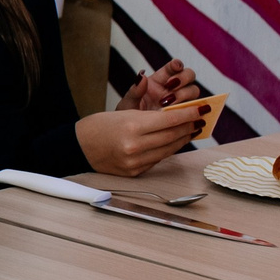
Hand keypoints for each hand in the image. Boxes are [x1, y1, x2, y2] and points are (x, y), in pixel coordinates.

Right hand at [77, 104, 203, 174]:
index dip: (188, 114)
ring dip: (183, 138)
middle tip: (199, 118)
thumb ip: (150, 112)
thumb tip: (175, 107)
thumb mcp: (122, 111)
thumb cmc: (99, 126)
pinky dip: (169, 149)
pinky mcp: (135, 172)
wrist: (78, 147)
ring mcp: (136, 162)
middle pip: (172, 135)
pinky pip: (159, 159)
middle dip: (189, 126)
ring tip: (191, 129)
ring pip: (169, 149)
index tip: (201, 109)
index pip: (169, 120)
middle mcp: (135, 146)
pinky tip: (174, 141)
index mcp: (131, 126)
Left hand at [118, 58, 201, 110]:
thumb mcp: (127, 104)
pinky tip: (185, 115)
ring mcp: (180, 102)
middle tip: (170, 88)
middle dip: (183, 79)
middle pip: (189, 76)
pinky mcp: (185, 115)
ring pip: (194, 92)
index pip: (173, 68)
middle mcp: (172, 89)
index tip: (175, 66)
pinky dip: (195, 112)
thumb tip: (141, 76)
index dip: (177, 64)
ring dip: (185, 96)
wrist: (132, 135)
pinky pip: (196, 111)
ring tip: (170, 105)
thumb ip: (134, 91)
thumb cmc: (128, 116)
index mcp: (159, 81)